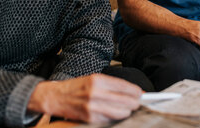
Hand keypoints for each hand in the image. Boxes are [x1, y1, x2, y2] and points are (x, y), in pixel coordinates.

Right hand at [27, 74, 141, 122]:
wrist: (56, 97)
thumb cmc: (77, 87)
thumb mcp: (94, 79)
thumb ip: (113, 85)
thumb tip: (133, 92)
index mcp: (98, 80)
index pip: (125, 87)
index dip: (137, 92)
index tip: (143, 94)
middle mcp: (96, 92)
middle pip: (126, 101)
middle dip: (135, 103)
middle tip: (137, 102)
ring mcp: (93, 107)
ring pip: (121, 112)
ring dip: (127, 111)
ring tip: (126, 109)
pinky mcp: (90, 118)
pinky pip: (110, 120)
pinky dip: (116, 118)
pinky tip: (115, 114)